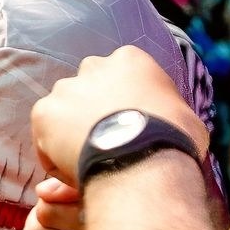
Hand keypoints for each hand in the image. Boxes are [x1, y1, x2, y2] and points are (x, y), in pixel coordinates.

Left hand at [31, 46, 206, 187]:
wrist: (142, 161)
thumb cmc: (173, 141)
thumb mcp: (186, 117)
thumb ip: (168, 110)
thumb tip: (171, 121)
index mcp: (130, 59)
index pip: (120, 76)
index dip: (123, 104)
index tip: (128, 126)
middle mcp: (92, 66)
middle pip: (88, 89)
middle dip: (93, 112)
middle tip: (106, 143)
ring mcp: (65, 88)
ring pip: (64, 113)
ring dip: (72, 133)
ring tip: (90, 161)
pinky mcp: (43, 113)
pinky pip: (46, 137)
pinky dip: (55, 155)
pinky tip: (76, 170)